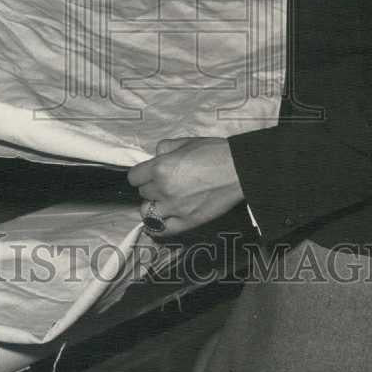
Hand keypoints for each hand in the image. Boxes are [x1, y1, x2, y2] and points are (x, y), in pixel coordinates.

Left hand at [127, 137, 243, 236]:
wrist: (237, 170)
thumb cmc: (214, 152)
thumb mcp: (186, 141)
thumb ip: (165, 148)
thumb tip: (156, 155)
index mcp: (161, 168)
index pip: (134, 177)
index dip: (141, 174)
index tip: (148, 173)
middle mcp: (163, 190)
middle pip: (143, 192)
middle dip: (151, 186)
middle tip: (165, 183)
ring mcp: (174, 208)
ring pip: (147, 212)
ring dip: (153, 205)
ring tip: (165, 200)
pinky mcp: (187, 222)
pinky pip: (161, 230)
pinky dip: (158, 226)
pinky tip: (162, 219)